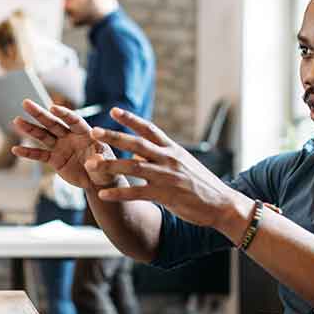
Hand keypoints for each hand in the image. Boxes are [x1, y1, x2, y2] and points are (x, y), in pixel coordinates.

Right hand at [9, 99, 116, 190]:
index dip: (64, 114)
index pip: (73, 120)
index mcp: (85, 133)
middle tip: (26, 103)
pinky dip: (28, 153)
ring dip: (30, 129)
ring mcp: (61, 146)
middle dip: (40, 114)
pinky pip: (40, 155)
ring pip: (44, 136)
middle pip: (54, 123)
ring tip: (16, 121)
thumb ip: (99, 162)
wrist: (98, 181)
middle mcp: (70, 136)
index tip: (53, 107)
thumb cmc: (106, 170)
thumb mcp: (106, 166)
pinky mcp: (55, 159)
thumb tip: (93, 162)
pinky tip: (15, 149)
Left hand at [83, 107, 250, 233]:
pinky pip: (137, 192)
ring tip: (91, 164)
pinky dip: (119, 193)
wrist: (222, 204)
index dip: (131, 119)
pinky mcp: (166, 195)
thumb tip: (137, 151)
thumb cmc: (201, 184)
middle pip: (137, 143)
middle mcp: (169, 159)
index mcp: (173, 149)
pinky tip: (103, 194)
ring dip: (110, 165)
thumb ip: (161, 156)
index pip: (149, 128)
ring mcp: (167, 176)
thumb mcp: (183, 163)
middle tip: (93, 131)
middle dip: (114, 137)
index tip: (113, 110)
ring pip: (133, 167)